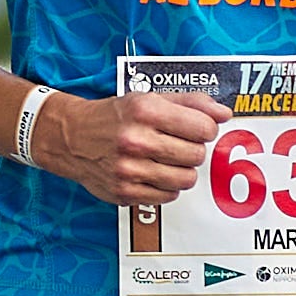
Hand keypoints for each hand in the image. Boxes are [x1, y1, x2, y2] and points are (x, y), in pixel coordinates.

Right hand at [44, 88, 224, 207]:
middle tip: (178, 145)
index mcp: (146, 110)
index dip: (206, 130)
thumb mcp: (150, 99)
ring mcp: (129, 169)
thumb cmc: (115, 117)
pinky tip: (153, 173)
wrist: (71, 137)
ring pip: (186, 179)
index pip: (203, 128)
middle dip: (193, 150)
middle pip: (197, 155)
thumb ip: (191, 103)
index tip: (196, 130)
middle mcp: (136, 140)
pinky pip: (168, 196)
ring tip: (166, 160)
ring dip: (182, 170)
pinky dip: (167, 186)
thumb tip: (224, 114)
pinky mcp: (125, 192)